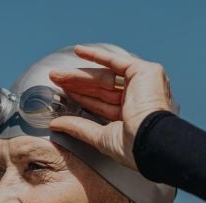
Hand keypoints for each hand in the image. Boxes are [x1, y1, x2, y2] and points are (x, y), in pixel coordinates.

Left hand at [48, 44, 176, 170]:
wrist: (150, 141)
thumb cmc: (133, 147)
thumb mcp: (100, 137)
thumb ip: (79, 128)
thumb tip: (56, 124)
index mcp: (131, 117)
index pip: (101, 104)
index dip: (82, 98)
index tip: (63, 94)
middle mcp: (138, 98)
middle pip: (101, 88)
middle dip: (76, 84)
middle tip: (55, 80)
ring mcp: (143, 84)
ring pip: (104, 76)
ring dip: (80, 74)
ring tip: (58, 74)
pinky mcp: (145, 72)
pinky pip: (115, 60)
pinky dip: (96, 55)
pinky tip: (78, 51)